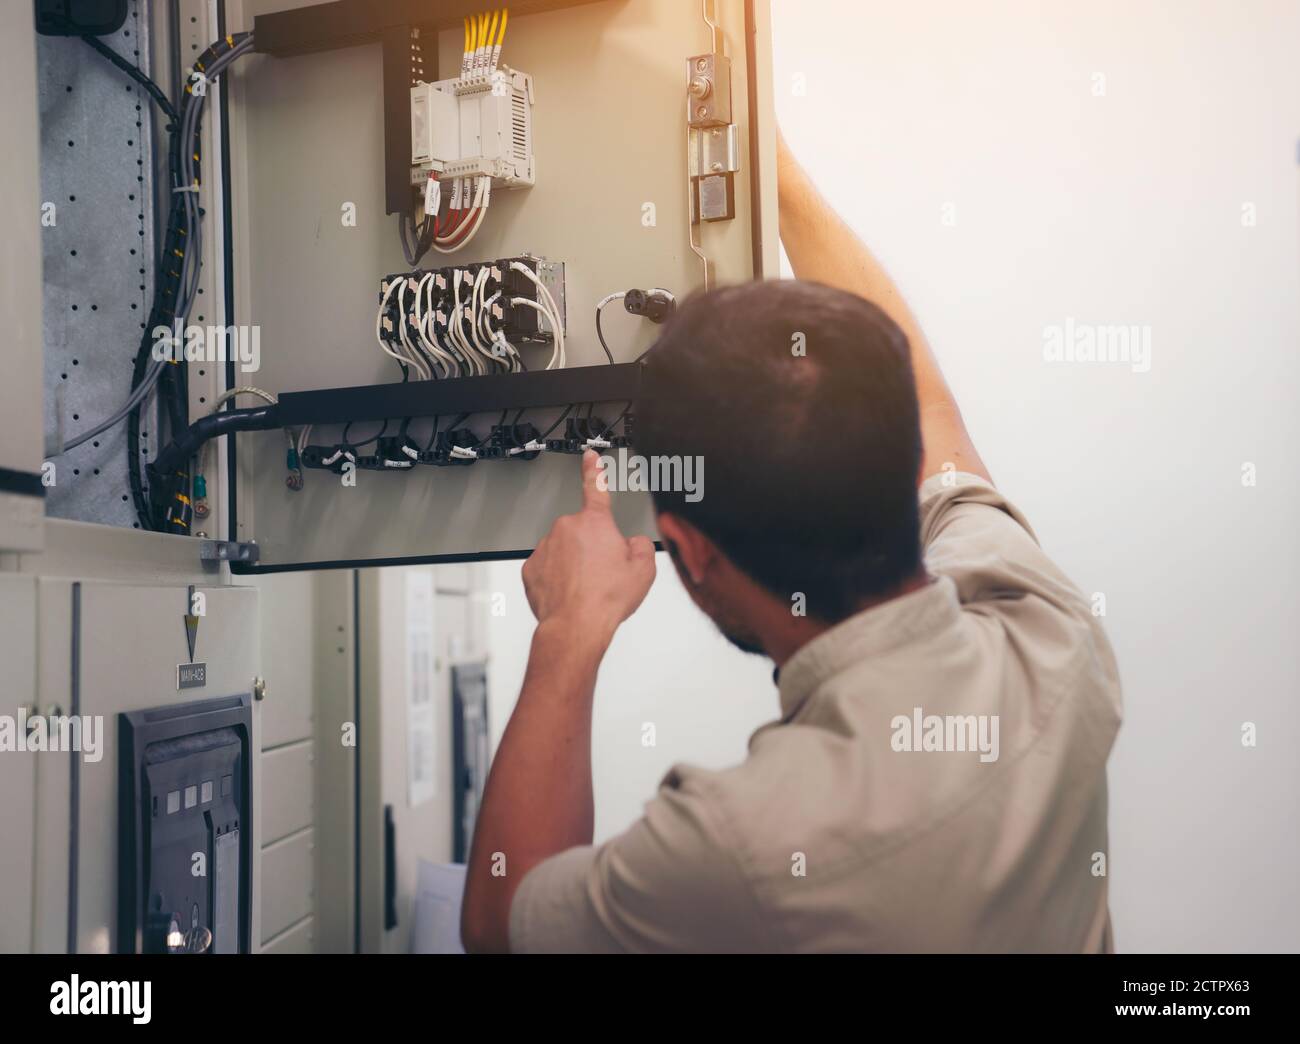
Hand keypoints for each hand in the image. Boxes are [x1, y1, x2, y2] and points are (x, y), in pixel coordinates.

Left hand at [522, 450, 655, 640]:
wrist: (576, 626)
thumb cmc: (606, 600)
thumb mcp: (644, 570)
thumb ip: (641, 546)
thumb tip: (632, 544)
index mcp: (595, 523)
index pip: (595, 487)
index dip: (594, 470)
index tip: (590, 456)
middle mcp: (566, 529)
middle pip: (584, 532)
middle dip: (593, 547)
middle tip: (604, 574)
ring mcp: (545, 547)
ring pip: (564, 550)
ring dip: (575, 564)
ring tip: (588, 589)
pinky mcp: (531, 568)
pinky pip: (548, 568)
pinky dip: (558, 578)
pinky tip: (570, 594)